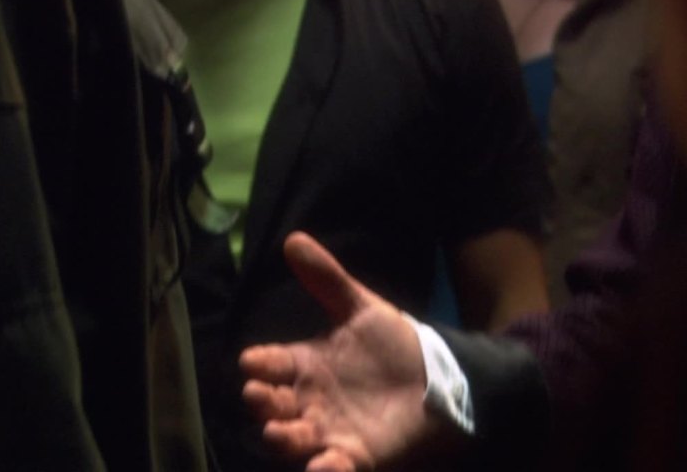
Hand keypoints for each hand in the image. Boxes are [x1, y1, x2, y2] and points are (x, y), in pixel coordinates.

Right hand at [239, 232, 430, 471]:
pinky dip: (327, 470)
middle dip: (262, 402)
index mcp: (305, 364)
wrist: (435, 375)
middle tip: (257, 395)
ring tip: (277, 433)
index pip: (271, 364)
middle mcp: (309, 400)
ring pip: (295, 439)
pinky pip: (336, 467)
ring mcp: (329, 429)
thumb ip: (326, 278)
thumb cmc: (390, 343)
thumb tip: (293, 238)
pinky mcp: (357, 455)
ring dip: (283, 439)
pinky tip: (324, 466)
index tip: (250, 362)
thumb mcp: (359, 307)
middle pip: (274, 405)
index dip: (259, 364)